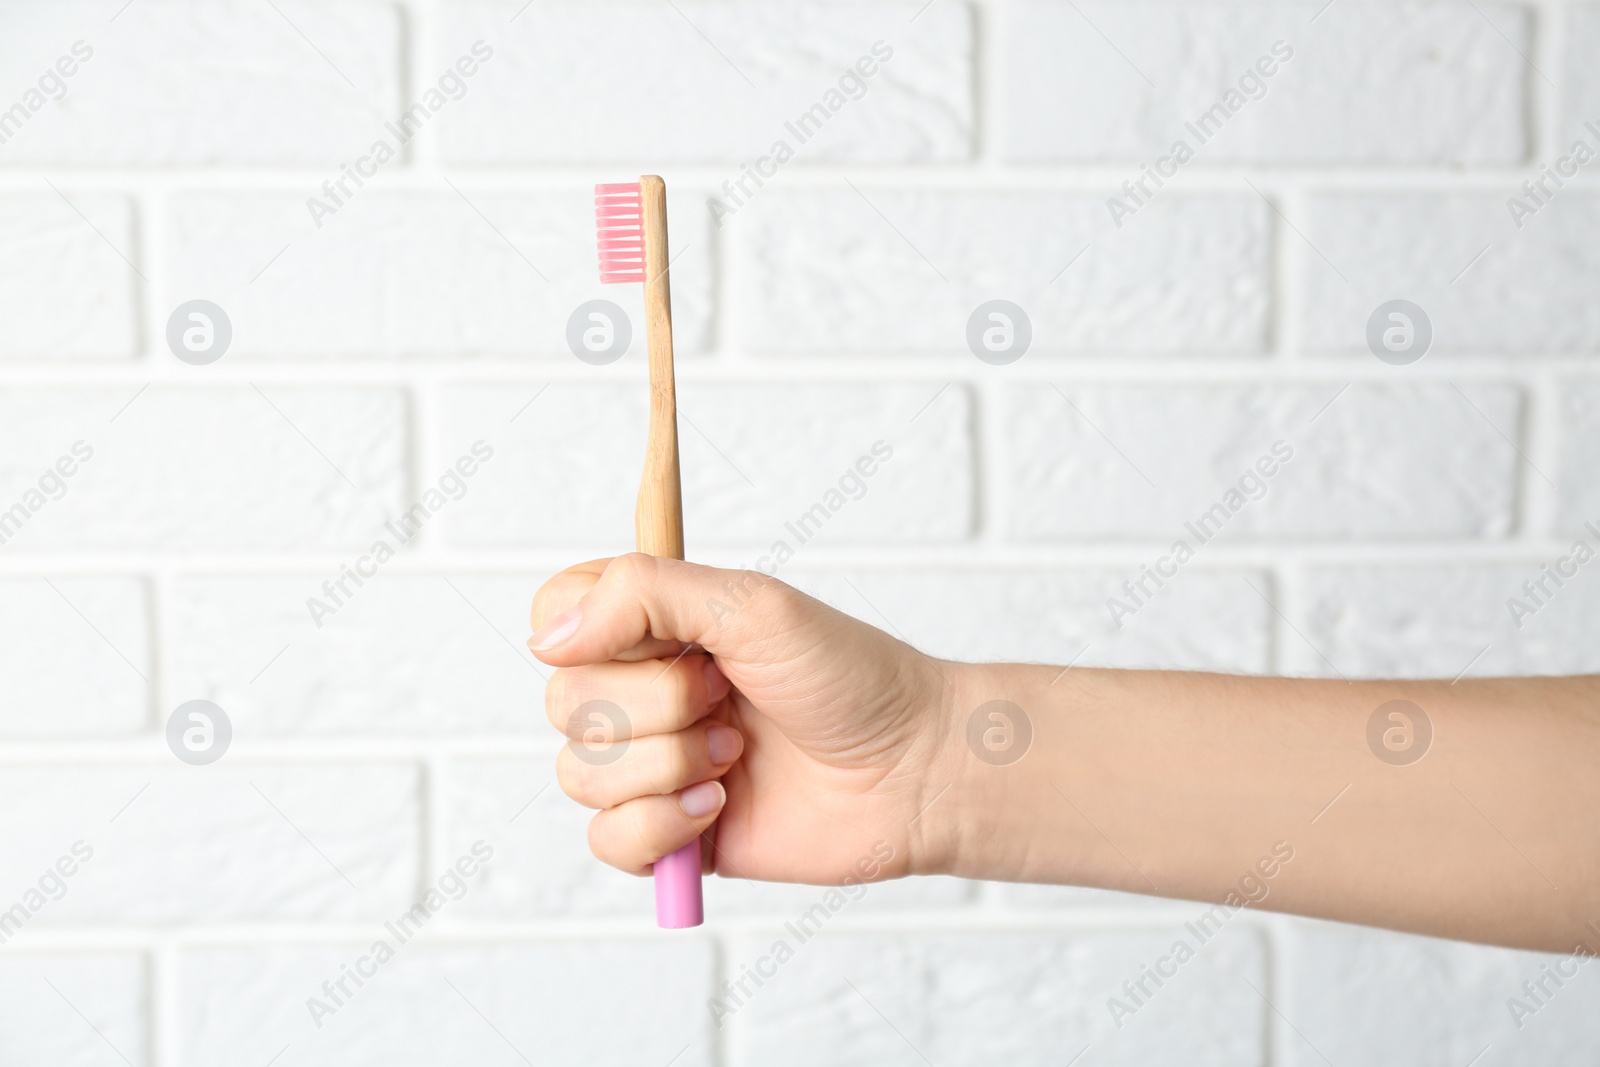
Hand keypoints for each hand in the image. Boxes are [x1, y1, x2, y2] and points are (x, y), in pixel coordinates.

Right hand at [528, 554, 954, 884]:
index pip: (555, 614)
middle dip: (657, 707)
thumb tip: (548, 637)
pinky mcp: (669, 834)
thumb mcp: (750, 605)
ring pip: (581, 774)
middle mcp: (643, 691)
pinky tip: (719, 808)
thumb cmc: (849, 677)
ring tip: (737, 756)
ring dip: (667, 766)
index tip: (658, 643)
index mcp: (655, 626)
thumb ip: (645, 594)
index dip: (586, 635)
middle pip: (565, 702)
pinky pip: (606, 841)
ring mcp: (653, 765)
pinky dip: (661, 827)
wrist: (912, 770)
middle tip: (730, 699)